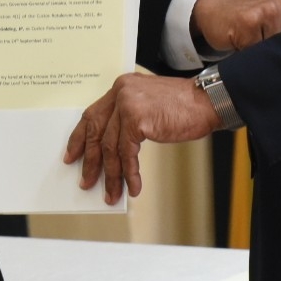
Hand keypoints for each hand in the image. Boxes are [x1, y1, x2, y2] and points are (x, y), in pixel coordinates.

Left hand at [63, 73, 218, 204]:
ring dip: (111, 174)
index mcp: (121, 87)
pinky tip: (133, 186)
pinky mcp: (137, 120)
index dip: (80, 137)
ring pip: (110, 147)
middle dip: (90, 160)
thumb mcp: (149, 105)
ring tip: (111, 193)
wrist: (208, 101)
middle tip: (86, 181)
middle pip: (96, 131)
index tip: (72, 155)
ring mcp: (127, 104)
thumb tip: (111, 149)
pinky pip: (127, 154)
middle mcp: (120, 92)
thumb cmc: (184, 106)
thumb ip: (128, 118)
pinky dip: (129, 173)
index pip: (92, 114)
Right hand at [191, 0, 280, 52]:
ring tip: (256, 47)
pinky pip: (257, 53)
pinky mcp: (250, 21)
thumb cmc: (255, 20)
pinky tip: (242, 44)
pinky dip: (249, 56)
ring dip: (267, 59)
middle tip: (270, 55)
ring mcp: (270, 10)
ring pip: (279, 53)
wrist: (218, 7)